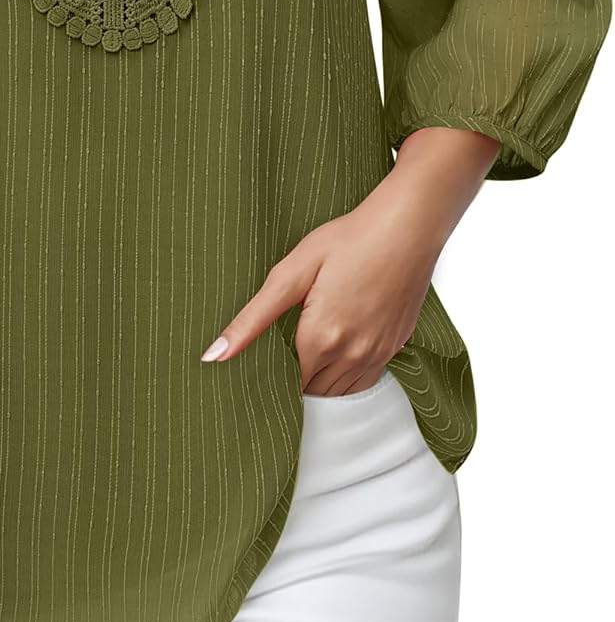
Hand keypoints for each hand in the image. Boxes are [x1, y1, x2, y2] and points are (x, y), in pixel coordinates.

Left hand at [201, 186, 441, 396]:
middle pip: (311, 392)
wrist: (407, 228)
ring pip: (338, 392)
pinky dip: (344, 378)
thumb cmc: (348, 241)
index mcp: (320, 339)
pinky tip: (334, 354)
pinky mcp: (394, 347)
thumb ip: (252, 319)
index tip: (256, 370)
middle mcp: (351, 355)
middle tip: (275, 362)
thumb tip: (214, 355)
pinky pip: (363, 381)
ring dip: (318, 383)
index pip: (286, 385)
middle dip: (291, 383)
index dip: (268, 379)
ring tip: (301, 359)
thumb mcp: (292, 273)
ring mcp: (377, 354)